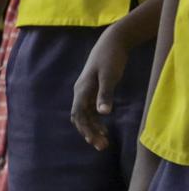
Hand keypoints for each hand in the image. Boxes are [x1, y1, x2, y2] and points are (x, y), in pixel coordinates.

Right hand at [70, 26, 128, 150]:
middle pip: (80, 118)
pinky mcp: (92, 91)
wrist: (111, 43)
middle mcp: (80, 93)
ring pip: (85, 115)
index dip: (86, 129)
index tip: (95, 141)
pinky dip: (96, 121)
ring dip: (92, 129)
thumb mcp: (110, 76)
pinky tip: (104, 128)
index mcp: (82, 90)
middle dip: (88, 132)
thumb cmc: (110, 59)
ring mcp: (85, 92)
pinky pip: (90, 110)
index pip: (79, 115)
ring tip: (104, 141)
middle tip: (101, 146)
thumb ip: (106, 95)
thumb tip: (104, 113)